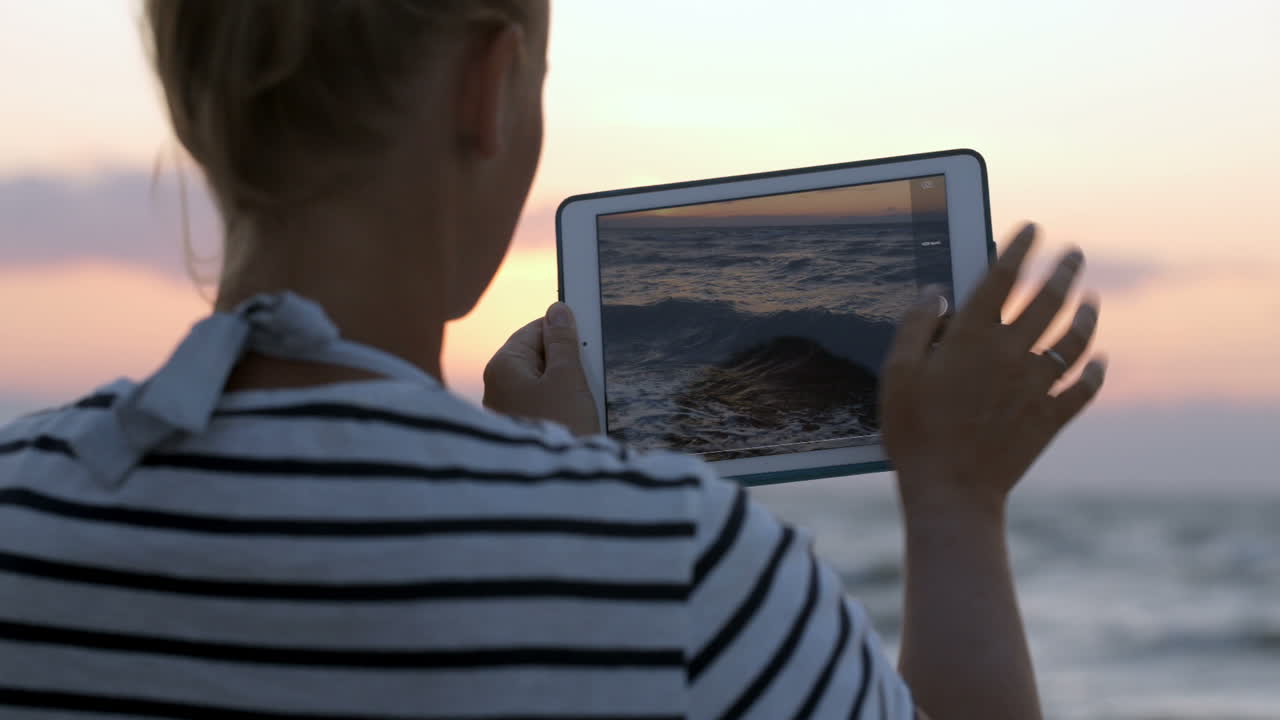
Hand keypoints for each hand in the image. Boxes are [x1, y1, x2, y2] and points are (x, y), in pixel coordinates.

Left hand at [483, 302, 601, 436]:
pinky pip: (543, 405)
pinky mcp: (521, 429)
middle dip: (566, 363)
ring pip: (543, 383)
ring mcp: (507, 410)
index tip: (587, 340)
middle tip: (585, 378)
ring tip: (582, 403)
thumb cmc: (560, 428)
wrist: (556, 489)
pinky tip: (575, 418)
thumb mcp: (568, 378)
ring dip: (567, 387)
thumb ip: (563, 341)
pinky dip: (561, 407)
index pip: (534, 330)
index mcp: (503, 366)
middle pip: (538, 357)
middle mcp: (498, 386)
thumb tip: (558, 311)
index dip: (563, 333)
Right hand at [880, 223, 1105, 513]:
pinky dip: (1094, 371)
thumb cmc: (915, 432)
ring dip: (1086, 316)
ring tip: (1091, 300)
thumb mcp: (898, 375)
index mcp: (972, 338)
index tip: (1032, 230)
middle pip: (1048, 301)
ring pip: (1074, 340)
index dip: (1019, 249)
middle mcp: (1011, 354)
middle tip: (1075, 253)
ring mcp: (1036, 386)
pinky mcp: (1050, 418)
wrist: (951, 491)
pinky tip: (1098, 360)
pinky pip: (1083, 388)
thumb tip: (937, 293)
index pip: (1003, 278)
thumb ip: (917, 327)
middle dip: (1064, 271)